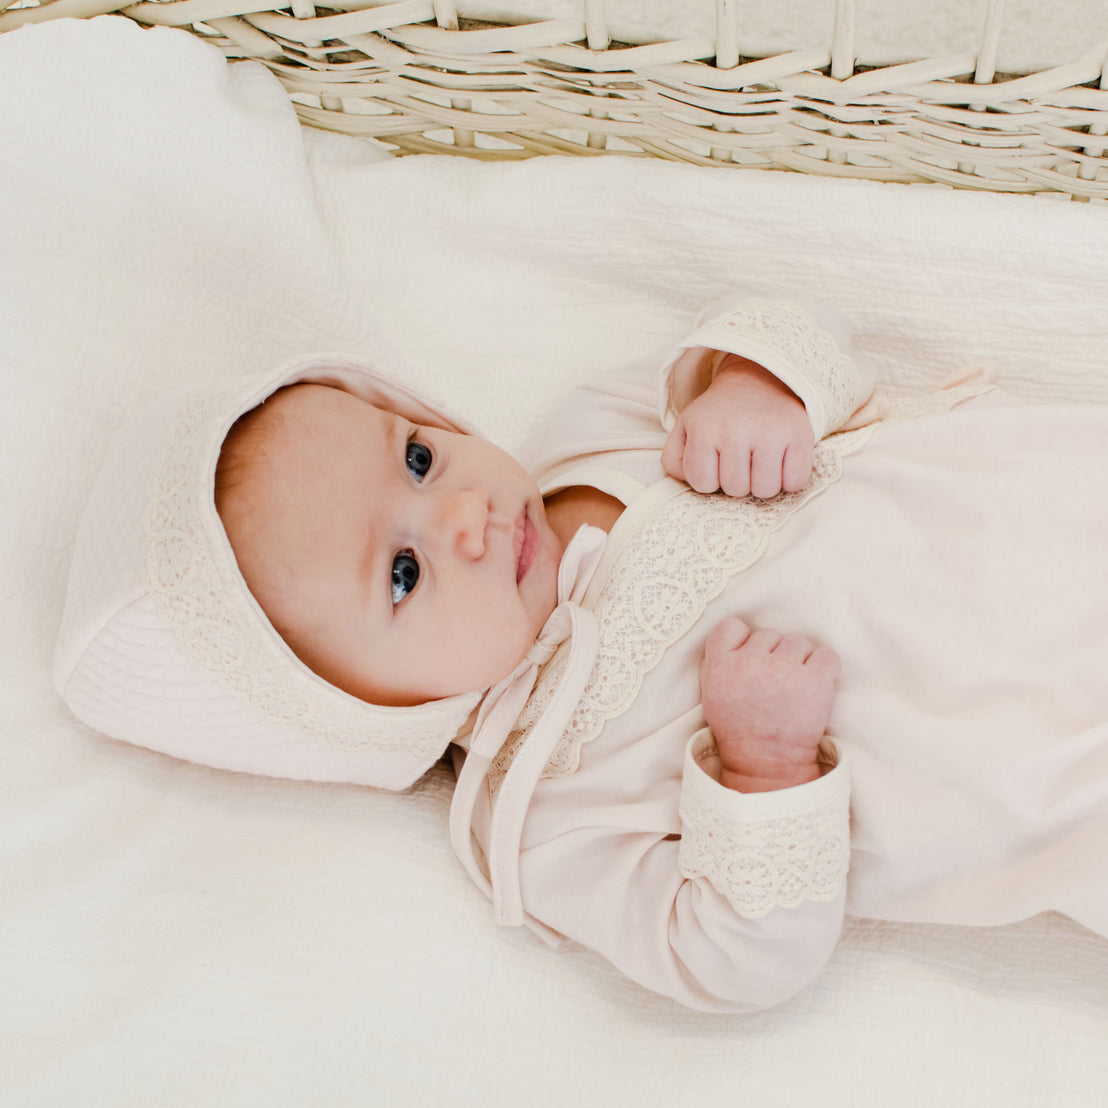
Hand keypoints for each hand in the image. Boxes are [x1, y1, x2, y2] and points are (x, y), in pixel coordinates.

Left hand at [662, 355, 814, 498]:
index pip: (702, 483)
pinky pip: (795, 482)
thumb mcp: (687, 427)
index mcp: (704, 427)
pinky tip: (782, 460)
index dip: (710, 479)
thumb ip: (674, 457)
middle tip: (741, 458)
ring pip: (765, 490)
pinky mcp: (800, 436)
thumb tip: (686, 478)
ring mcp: (770, 433)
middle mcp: (736, 429)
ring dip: (763, 483)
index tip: (716, 462)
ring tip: (760, 461)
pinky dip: (790, 479)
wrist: (760, 381)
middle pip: (736, 489)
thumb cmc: (721, 415)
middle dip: (737, 480)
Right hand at [699, 617, 840, 792]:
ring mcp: (783, 670)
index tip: (750, 659)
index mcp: (721, 664)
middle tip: (773, 684)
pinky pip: (827, 655)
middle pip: (769, 635)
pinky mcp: (814, 681)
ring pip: (798, 643)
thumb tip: (742, 637)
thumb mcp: (712, 693)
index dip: (743, 640)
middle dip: (774, 656)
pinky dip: (824, 667)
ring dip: (799, 661)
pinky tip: (815, 684)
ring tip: (793, 688)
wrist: (766, 763)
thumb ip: (721, 661)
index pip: (731, 626)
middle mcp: (750, 662)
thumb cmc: (740, 728)